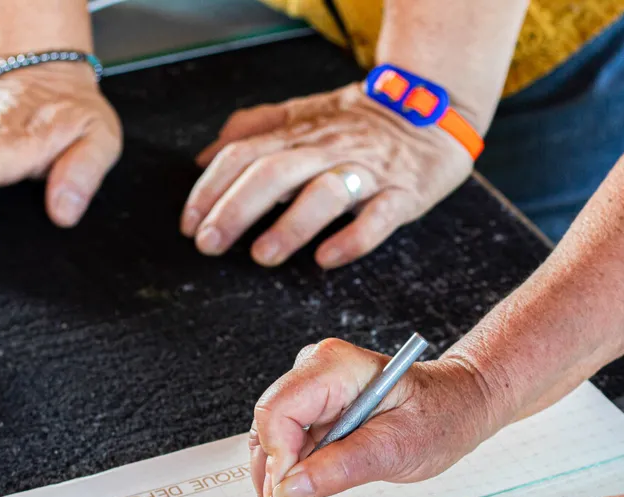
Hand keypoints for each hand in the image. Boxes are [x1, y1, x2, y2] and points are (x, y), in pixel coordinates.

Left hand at [182, 83, 474, 268]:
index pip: (245, 154)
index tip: (189, 222)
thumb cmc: (362, 121)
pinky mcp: (401, 194)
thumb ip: (254, 130)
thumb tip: (204, 156)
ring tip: (262, 256)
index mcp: (300, 133)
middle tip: (210, 243)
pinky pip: (378, 217)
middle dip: (235, 209)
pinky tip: (327, 259)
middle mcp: (328, 150)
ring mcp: (367, 172)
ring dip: (290, 225)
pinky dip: (352, 239)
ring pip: (324, 193)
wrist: (434, 111)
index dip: (211, 188)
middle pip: (274, 173)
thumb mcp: (303, 113)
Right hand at [247, 338, 500, 496]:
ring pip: (274, 447)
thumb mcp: (399, 447)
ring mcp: (313, 395)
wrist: (458, 406)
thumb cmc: (440, 414)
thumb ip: (343, 466)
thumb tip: (291, 487)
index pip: (279, 410)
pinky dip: (296, 486)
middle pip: (269, 430)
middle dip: (274, 483)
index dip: (278, 459)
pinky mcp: (316, 417)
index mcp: (335, 367)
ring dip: (282, 491)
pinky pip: (291, 454)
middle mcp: (315, 374)